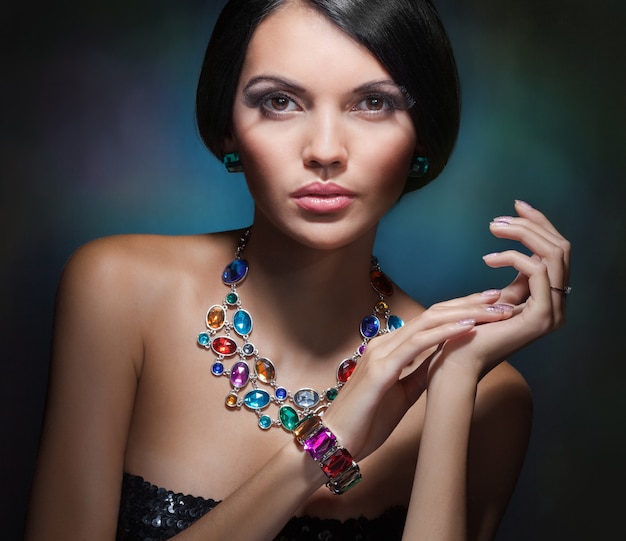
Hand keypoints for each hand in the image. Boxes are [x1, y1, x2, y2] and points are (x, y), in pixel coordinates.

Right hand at [322, 291, 514, 459]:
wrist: (337, 443)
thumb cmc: (366, 421)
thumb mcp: (402, 394)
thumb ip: (419, 374)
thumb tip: (444, 362)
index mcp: (389, 348)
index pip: (429, 321)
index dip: (459, 309)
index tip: (488, 305)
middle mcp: (384, 344)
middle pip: (432, 313)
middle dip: (467, 303)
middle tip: (498, 296)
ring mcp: (381, 354)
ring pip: (428, 322)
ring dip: (465, 314)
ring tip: (494, 310)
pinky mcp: (381, 370)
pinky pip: (418, 345)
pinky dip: (445, 333)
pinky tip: (468, 327)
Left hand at [429, 199, 570, 380]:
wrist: (458, 361)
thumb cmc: (470, 330)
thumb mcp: (498, 299)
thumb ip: (515, 279)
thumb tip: (515, 251)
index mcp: (549, 298)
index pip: (557, 251)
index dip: (540, 224)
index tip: (516, 205)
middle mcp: (558, 304)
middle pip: (561, 247)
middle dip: (532, 224)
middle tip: (500, 218)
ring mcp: (554, 312)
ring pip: (554, 254)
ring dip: (523, 234)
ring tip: (493, 229)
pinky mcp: (541, 317)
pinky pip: (537, 271)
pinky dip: (513, 257)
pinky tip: (488, 259)